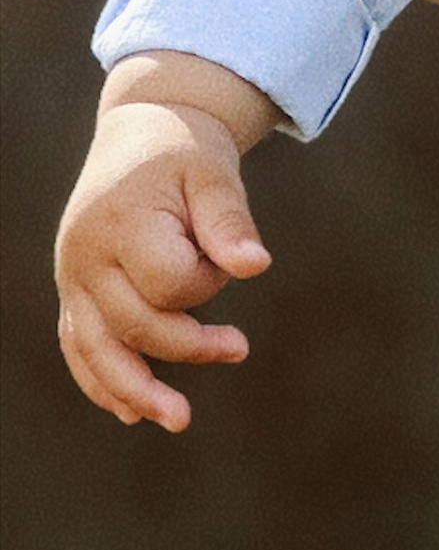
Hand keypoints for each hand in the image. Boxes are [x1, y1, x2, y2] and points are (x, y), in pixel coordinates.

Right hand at [56, 54, 278, 429]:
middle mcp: (85, 256)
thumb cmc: (184, 152)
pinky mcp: (74, 291)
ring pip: (95, 349)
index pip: (168, 283)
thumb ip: (230, 220)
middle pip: (135, 325)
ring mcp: (72, 278)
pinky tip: (130, 412)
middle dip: (189, 344)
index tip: (226, 253)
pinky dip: (101, 381)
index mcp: (120, 223)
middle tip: (240, 346)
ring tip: (177, 419)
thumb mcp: (213, 172)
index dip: (207, 281)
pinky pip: (78, 345)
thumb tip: (255, 265)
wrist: (140, 130)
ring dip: (135, 390)